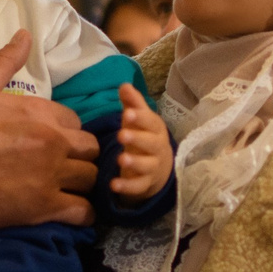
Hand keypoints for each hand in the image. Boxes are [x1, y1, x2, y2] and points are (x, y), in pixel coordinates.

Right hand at [0, 35, 99, 229]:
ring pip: (91, 179)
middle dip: (80, 155)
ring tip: (68, 187)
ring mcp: (52, 177)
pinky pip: (83, 213)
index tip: (51, 139)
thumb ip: (5, 61)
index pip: (75, 120)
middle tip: (63, 163)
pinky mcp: (44, 208)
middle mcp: (54, 143)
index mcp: (40, 113)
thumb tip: (25, 34)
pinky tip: (72, 210)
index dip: (65, 130)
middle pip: (90, 149)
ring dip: (82, 182)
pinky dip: (83, 213)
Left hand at [111, 84, 173, 200]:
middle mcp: (158, 148)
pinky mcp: (145, 185)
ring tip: (120, 159)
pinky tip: (113, 184)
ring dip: (134, 162)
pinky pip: (138, 187)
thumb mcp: (139, 121)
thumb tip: (124, 85)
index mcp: (156, 130)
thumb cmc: (145, 138)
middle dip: (138, 138)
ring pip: (147, 166)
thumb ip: (132, 104)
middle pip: (151, 143)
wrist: (159, 169)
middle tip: (121, 134)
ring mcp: (153, 168)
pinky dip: (127, 186)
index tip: (126, 113)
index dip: (140, 118)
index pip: (151, 122)